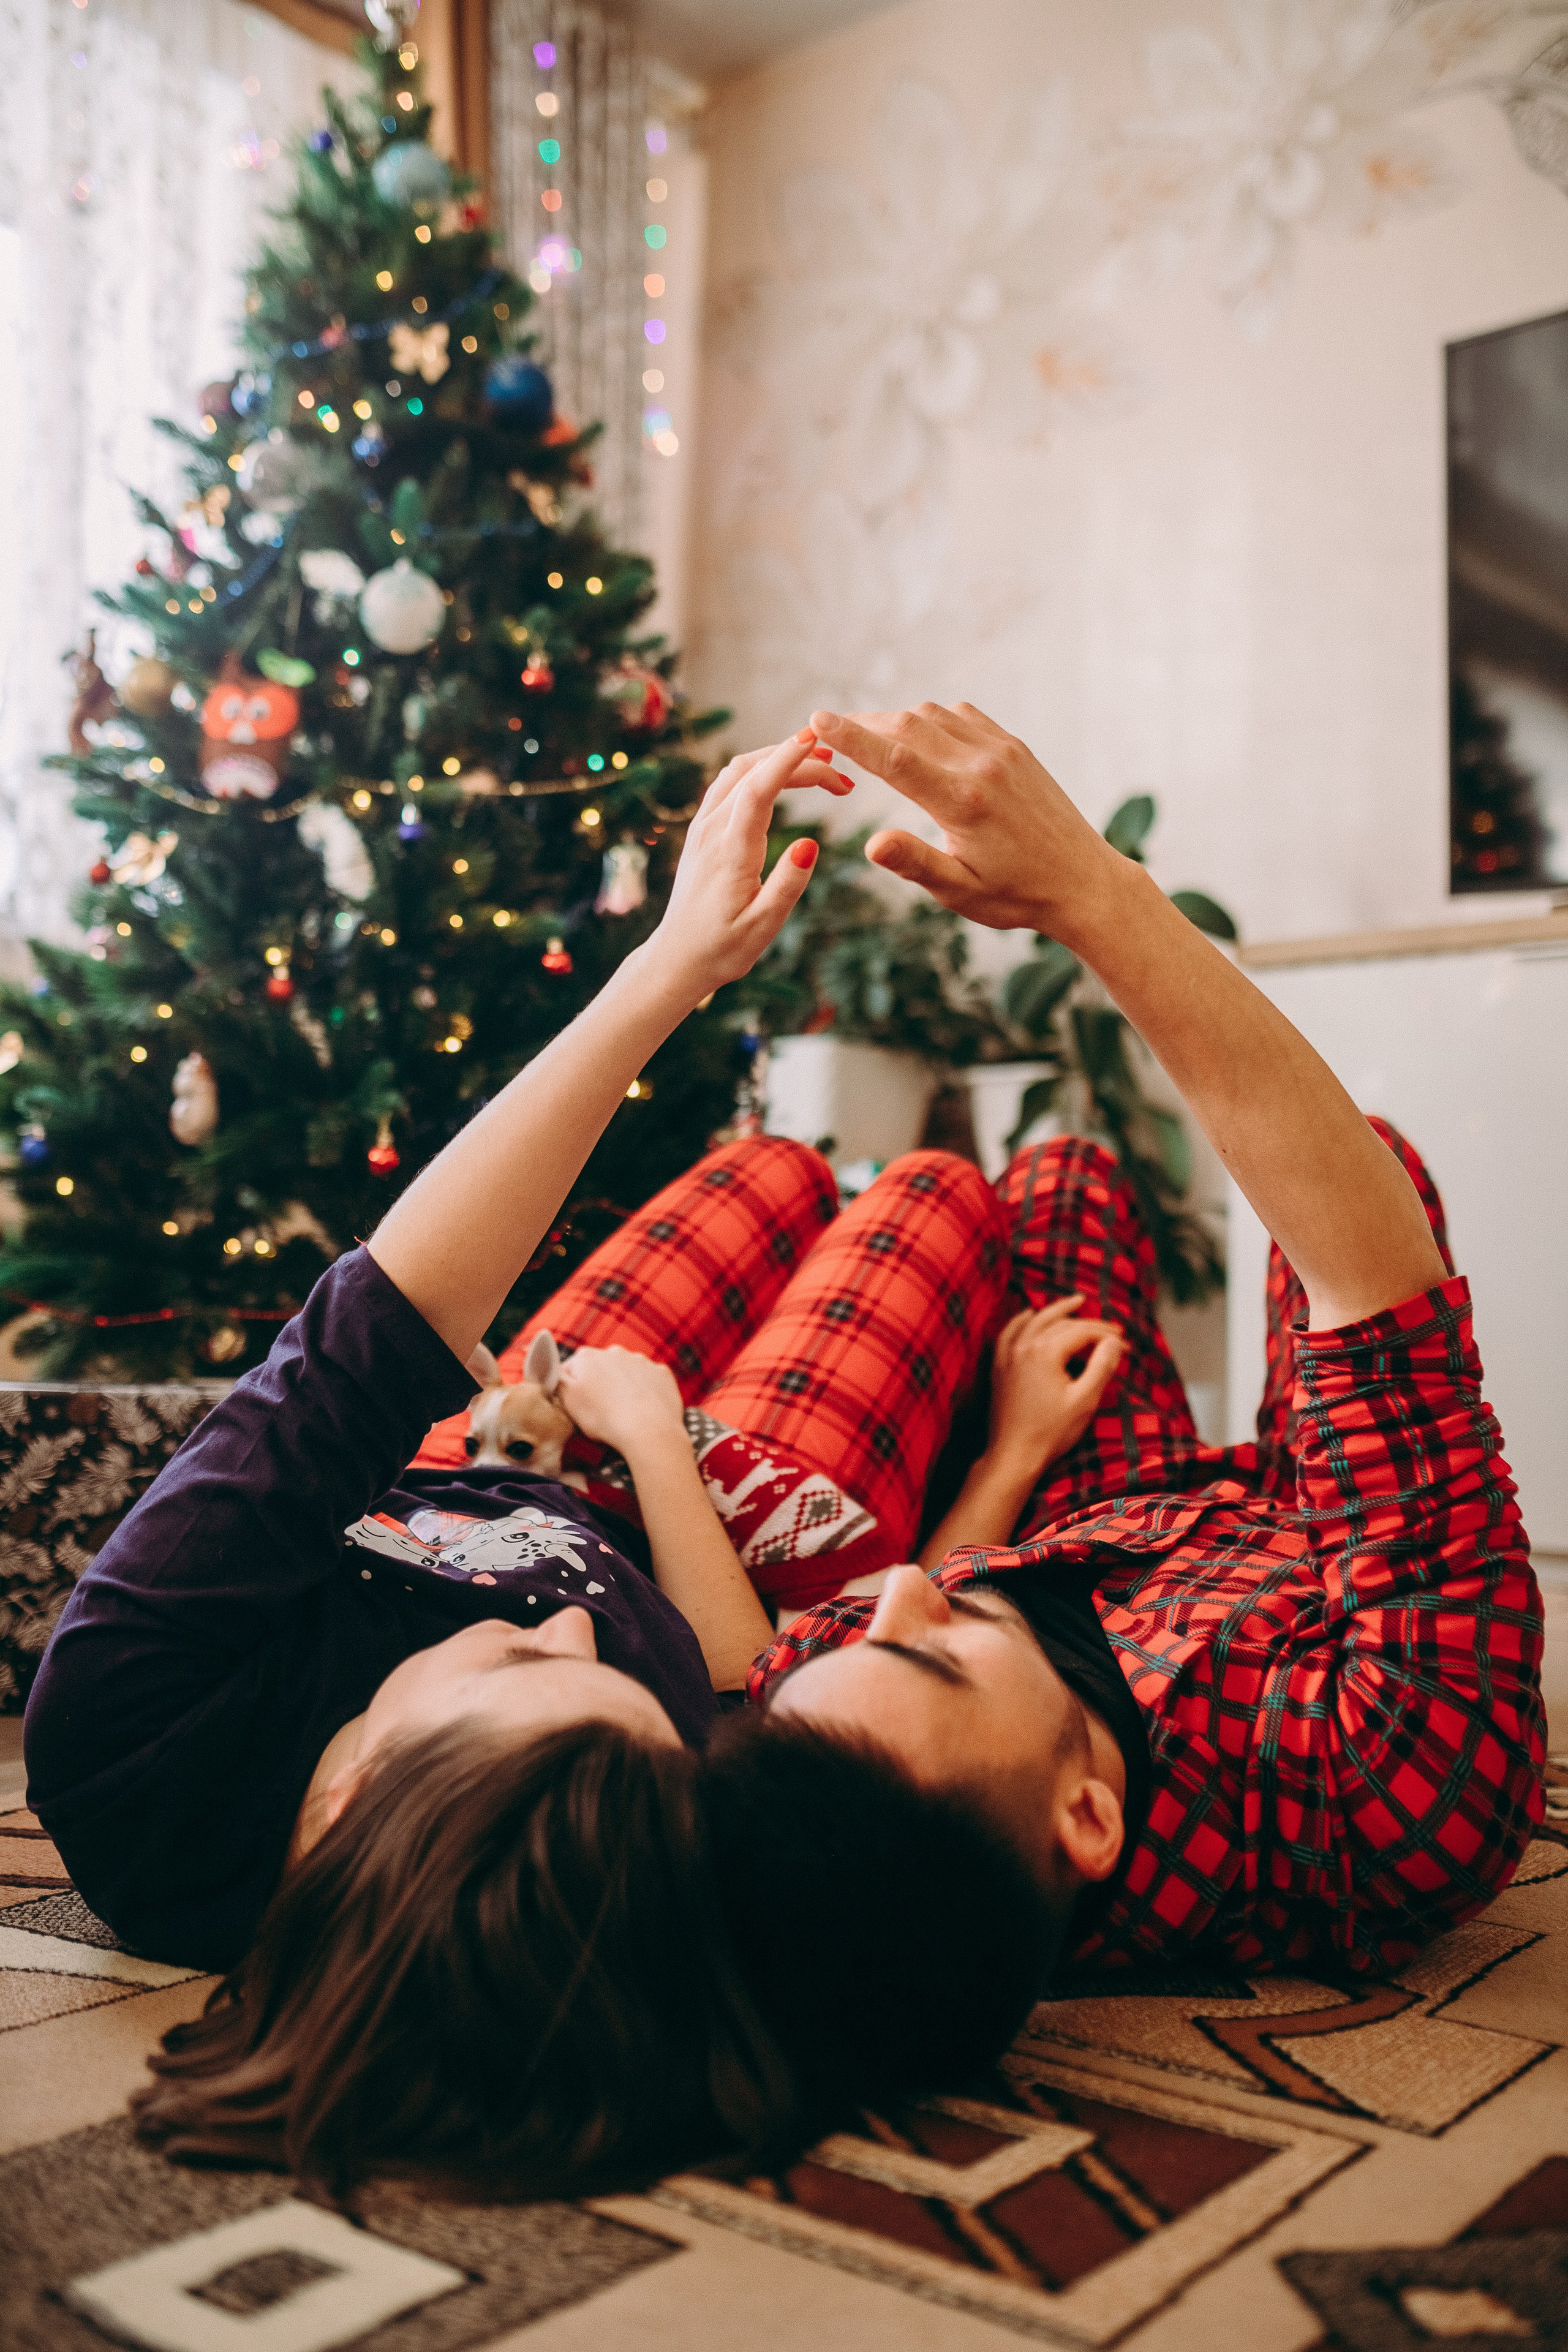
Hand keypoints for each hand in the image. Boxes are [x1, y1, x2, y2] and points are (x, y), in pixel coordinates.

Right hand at [555, 1344, 686, 1458]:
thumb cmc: (604, 1418)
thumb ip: (557, 1379)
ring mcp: (641, 1361)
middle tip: (600, 1410)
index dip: (570, 1388)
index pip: (570, 1368)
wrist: (648, 1430)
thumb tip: (555, 1369)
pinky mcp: (661, 1373)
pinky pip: (649, 1378)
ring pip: (625, 1371)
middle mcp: (614, 1352)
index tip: (575, 1405)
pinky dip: (645, 1389)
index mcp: (587, 1357)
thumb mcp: (568, 1400)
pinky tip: (643, 1407)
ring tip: (622, 1410)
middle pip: (599, 1367)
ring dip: (621, 1384)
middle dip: (598, 1383)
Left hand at [645, 737, 852, 999]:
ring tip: (820, 763)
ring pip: (738, 770)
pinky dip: (760, 769)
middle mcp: (711, 832)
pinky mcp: (702, 829)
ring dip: (778, 758)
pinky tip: (784, 775)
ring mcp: (702, 827)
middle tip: (842, 773)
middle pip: (752, 771)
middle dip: (799, 760)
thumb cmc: (723, 948)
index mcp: (730, 854)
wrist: (678, 957)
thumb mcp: (763, 927)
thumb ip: (787, 885)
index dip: (787, 759)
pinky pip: (729, 783)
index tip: (816, 738)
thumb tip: (811, 843)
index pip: (758, 790)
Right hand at [805, 701, 1118, 941]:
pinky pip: (963, 717)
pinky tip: (917, 734)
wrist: (1084, 882)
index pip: (893, 758)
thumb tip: (871, 844)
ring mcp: (1002, 751)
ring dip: (895, 720)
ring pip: (934, 716)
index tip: (816, 720)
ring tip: (866, 735)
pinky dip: (931, 719)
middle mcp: (982, 766)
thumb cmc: (1018, 895)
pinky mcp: (1015, 749)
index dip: (850, 737)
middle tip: (827, 728)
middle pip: (907, 727)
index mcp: (963, 802)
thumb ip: (914, 863)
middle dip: (862, 724)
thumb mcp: (960, 891)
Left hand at [985, 1298, 1122, 1478]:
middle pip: (1061, 1323)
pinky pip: (1009, 1333)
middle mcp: (1024, 1346)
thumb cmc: (1051, 1432)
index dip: (1106, 1335)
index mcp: (1045, 1351)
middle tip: (1111, 1328)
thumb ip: (1101, 1366)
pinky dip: (1021, 1321)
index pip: (1082, 1331)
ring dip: (1057, 1311)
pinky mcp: (999, 1367)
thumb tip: (1113, 1341)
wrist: (1014, 1455)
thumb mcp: (1085, 1400)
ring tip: (1075, 1303)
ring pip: (1035, 1321)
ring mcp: (1008, 1355)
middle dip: (1089, 1324)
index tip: (1125, 1345)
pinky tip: (1027, 1315)